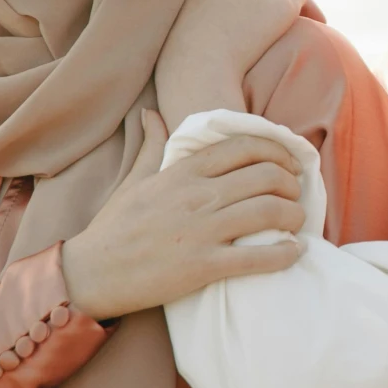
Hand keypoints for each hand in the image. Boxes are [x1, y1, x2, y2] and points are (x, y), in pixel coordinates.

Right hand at [61, 111, 308, 319]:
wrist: (90, 274)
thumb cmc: (113, 228)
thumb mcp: (133, 180)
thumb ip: (151, 146)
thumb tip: (150, 113)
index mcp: (183, 172)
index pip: (244, 148)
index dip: (277, 152)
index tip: (289, 164)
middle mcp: (196, 196)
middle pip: (266, 176)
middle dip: (291, 184)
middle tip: (296, 195)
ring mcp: (201, 230)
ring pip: (269, 210)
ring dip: (294, 215)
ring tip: (297, 222)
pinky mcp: (204, 266)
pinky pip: (258, 257)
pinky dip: (285, 253)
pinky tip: (294, 252)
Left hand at [157, 0, 306, 130]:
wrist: (196, 73)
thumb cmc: (241, 40)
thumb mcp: (280, 11)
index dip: (305, 0)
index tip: (321, 25)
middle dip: (281, 3)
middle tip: (300, 27)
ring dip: (260, 11)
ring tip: (276, 33)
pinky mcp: (183, 13)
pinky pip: (221, 10)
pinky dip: (239, 20)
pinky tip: (247, 39)